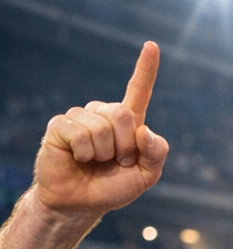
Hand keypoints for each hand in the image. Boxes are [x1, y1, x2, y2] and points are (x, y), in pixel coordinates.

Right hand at [34, 43, 168, 216]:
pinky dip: (86, 153)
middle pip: (124, 114)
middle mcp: (103, 114)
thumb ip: (156, 154)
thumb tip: (146, 131)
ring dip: (104, 153)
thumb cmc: (112, 187)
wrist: (81, 203)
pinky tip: (78, 158)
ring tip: (95, 162)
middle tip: (116, 161)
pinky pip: (82, 134)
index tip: (152, 46)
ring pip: (103, 126)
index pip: (138, 91)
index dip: (146, 70)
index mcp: (128, 123)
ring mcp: (80, 118)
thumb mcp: (146, 175)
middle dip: (125, 146)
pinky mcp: (60, 126)